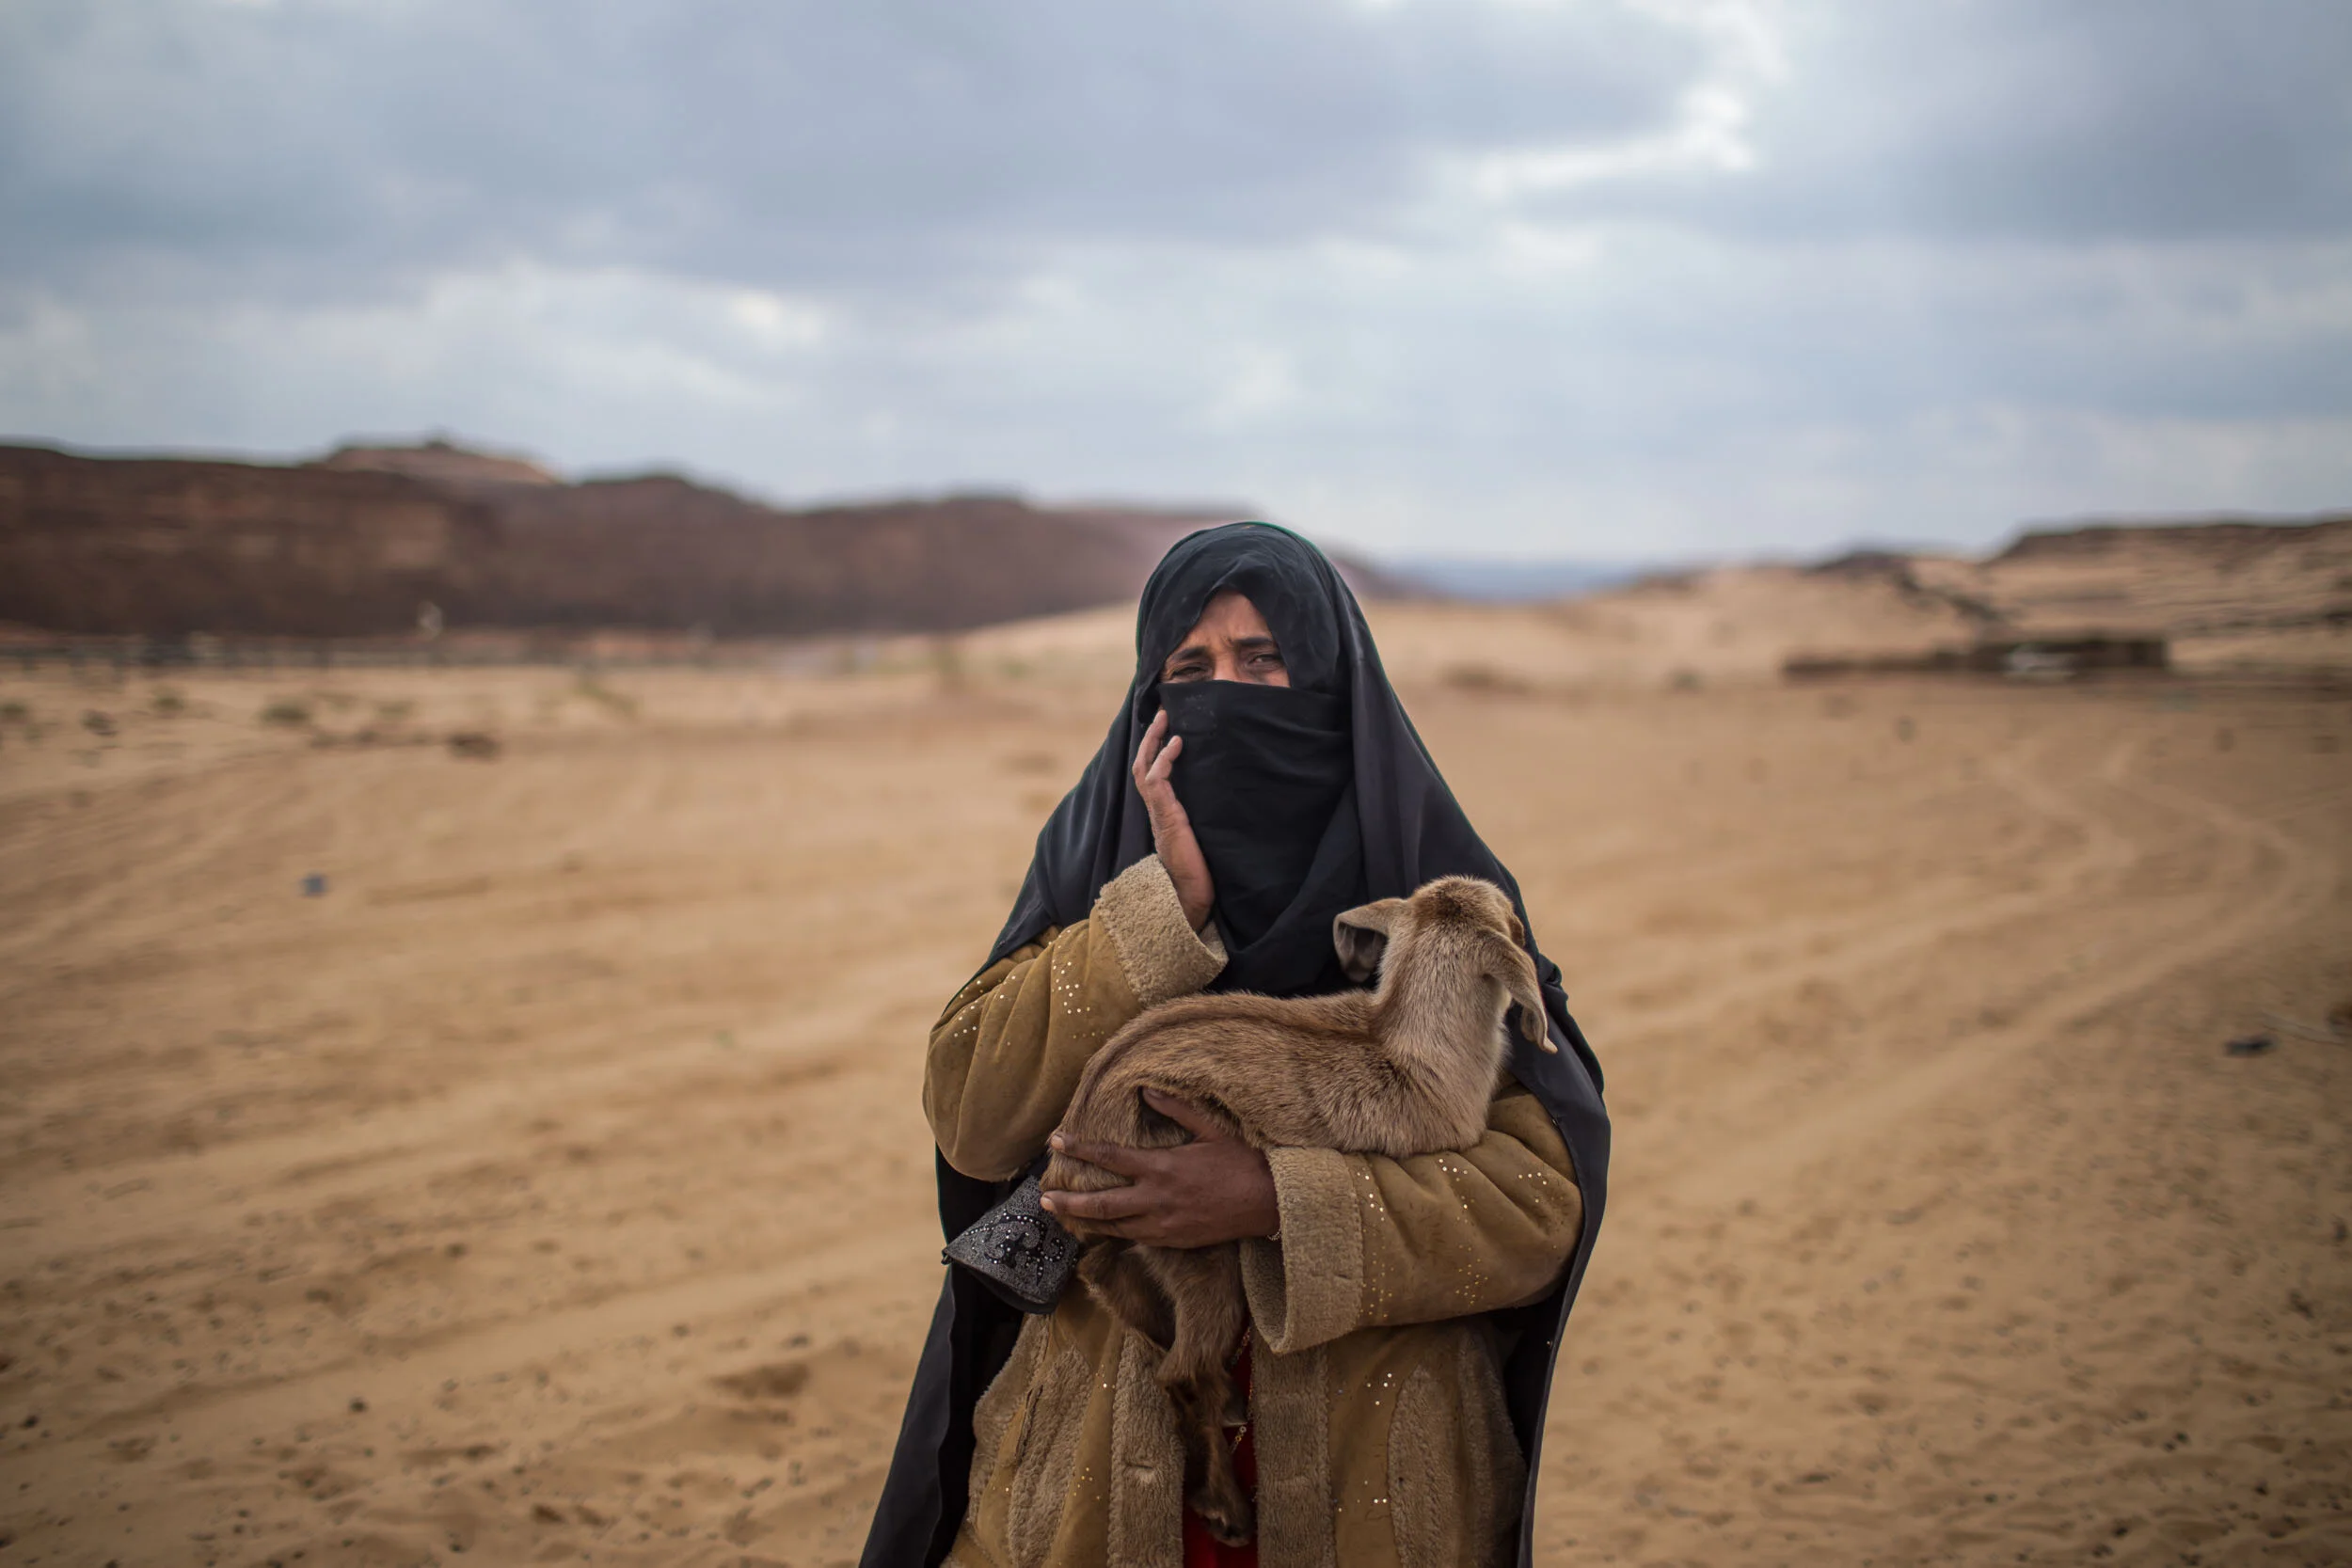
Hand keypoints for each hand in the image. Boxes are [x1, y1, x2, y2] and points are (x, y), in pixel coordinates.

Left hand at [1041, 1090, 1277, 1247]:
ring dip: (1087, 1221)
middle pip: (1101, 1204)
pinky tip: (1105, 1230)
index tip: (1056, 1142)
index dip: (1080, 1149)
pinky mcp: (1175, 1241)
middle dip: (1069, 1200)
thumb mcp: (1210, 1129)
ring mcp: (1164, 1225)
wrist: (1270, 1204)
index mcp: (1162, 1167)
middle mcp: (1156, 1199)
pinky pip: (1137, 1238)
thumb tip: (1146, 1088)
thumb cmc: (1243, 1162)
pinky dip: (1116, 1233)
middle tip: (1044, 1198)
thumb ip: (1176, 1110)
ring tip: (1064, 1216)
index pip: (1109, 1157)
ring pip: (1115, 1227)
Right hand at [1132, 710, 1213, 930]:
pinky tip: (1178, 744)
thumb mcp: (1203, 835)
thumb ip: (1204, 817)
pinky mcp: (1166, 816)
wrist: (1191, 895)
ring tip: (1166, 720)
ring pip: (1144, 768)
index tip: (1168, 729)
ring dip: (1153, 741)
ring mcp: (1158, 812)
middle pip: (1142, 765)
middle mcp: (1156, 809)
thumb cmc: (1200, 871)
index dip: (1155, 751)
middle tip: (1164, 713)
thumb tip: (1225, 800)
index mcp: (1163, 812)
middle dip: (1151, 738)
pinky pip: (1156, 781)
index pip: (1152, 774)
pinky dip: (1165, 760)